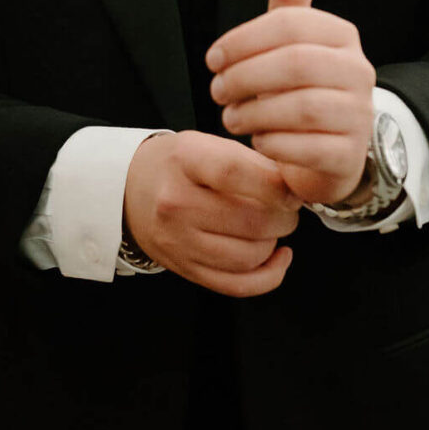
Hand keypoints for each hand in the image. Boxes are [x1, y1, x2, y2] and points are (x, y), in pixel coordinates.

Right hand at [123, 131, 298, 297]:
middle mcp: (176, 203)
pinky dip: (269, 275)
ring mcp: (178, 241)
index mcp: (184, 161)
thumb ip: (252, 162)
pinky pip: (237, 285)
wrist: (130, 190)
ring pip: (249, 256)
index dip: (275, 186)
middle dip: (285, 217)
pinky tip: (277, 256)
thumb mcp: (208, 144)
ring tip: (274, 227)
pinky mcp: (185, 269)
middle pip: (251, 221)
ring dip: (275, 243)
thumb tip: (298, 188)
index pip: (235, 173)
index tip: (294, 191)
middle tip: (288, 208)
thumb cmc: (179, 165)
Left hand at [205, 0, 374, 207]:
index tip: (212, 59)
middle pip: (295, 63)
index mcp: (342, 36)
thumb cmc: (302, 86)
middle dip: (244, 77)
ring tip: (230, 117)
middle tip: (216, 90)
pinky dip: (273, 143)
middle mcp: (359, 71)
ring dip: (253, 112)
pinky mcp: (350, 154)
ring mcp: (359, 114)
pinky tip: (258, 140)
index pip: (290, 23)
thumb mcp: (294, 40)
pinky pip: (307, 148)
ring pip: (301, 107)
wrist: (333, 147)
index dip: (242, 40)